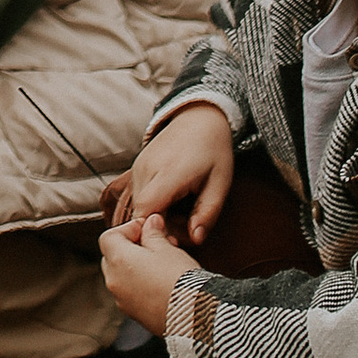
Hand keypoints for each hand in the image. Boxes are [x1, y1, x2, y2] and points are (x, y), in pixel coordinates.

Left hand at [98, 210, 198, 333]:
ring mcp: (122, 300)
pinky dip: (140, 284)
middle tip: (156, 244)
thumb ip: (153, 233)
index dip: (127, 229)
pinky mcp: (134, 314)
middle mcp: (114, 281)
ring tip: (162, 264)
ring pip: (122, 276)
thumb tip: (150, 222)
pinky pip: (130, 293)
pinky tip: (162, 283)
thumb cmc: (180, 278)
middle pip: (112, 256)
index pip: (108, 237)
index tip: (147, 228)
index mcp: (118, 261)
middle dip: (131, 247)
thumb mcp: (167, 248)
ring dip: (136, 267)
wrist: (194, 316)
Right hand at [104, 101, 236, 243]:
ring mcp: (138, 166)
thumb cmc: (213, 150)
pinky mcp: (137, 166)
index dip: (156, 231)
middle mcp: (146, 169)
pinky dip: (153, 205)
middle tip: (189, 229)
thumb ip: (207, 213)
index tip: (177, 239)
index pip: (146, 211)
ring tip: (183, 214)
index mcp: (168, 173)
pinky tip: (174, 202)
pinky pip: (139, 194)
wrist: (199, 118)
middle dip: (162, 228)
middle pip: (141, 212)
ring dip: (158, 216)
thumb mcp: (220, 183)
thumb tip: (195, 239)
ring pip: (139, 205)